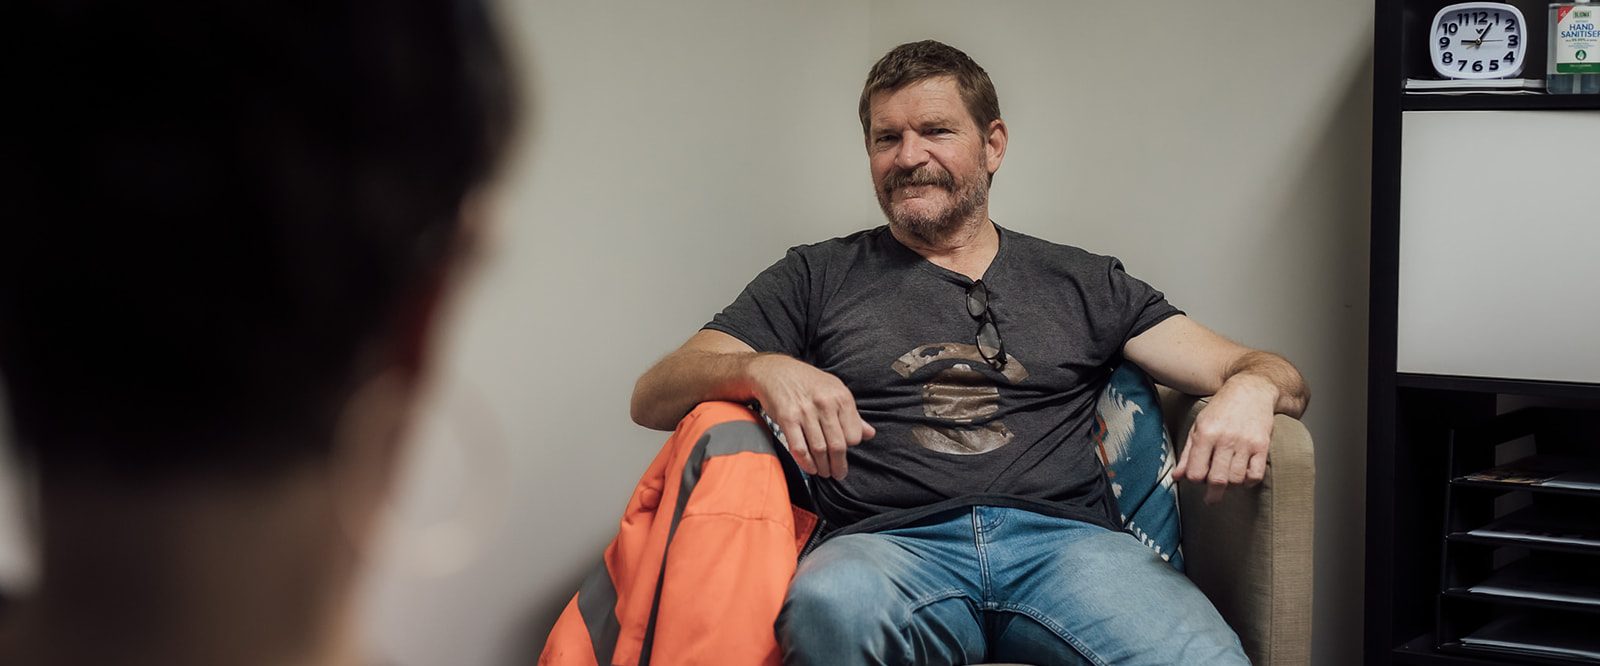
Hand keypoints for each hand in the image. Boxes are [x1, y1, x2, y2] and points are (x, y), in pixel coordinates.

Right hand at [747, 354, 874, 479]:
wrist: (775, 370)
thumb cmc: (807, 382)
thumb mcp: (835, 390)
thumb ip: (852, 414)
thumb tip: (869, 434)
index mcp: (841, 397)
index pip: (854, 434)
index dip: (850, 447)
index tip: (845, 453)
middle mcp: (825, 403)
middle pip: (838, 445)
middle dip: (839, 465)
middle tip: (838, 473)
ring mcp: (805, 411)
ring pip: (819, 449)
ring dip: (823, 467)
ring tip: (825, 472)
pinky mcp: (787, 418)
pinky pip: (799, 447)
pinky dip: (806, 462)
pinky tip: (810, 468)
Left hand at [1170, 374, 1277, 504]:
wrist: (1252, 390)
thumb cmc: (1222, 409)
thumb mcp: (1198, 426)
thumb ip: (1187, 453)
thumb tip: (1176, 477)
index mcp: (1205, 434)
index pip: (1195, 472)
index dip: (1194, 480)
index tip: (1197, 480)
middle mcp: (1225, 439)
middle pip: (1216, 479)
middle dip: (1213, 494)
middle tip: (1211, 498)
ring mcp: (1245, 443)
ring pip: (1236, 480)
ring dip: (1231, 486)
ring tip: (1228, 481)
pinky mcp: (1262, 446)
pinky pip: (1255, 475)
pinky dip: (1248, 482)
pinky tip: (1243, 477)